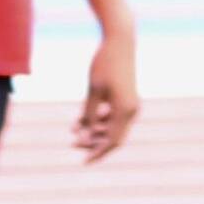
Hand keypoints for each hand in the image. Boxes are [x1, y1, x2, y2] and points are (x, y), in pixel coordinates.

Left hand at [73, 23, 140, 161]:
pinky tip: (81, 120)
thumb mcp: (93, 91)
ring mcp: (130, 104)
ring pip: (112, 127)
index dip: (97, 153)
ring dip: (94, 131)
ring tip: (74, 130)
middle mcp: (131, 111)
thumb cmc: (105, 64)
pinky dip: (99, 120)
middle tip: (73, 144)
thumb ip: (89, 114)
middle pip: (112, 137)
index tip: (84, 161)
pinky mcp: (126, 98)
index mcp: (125, 111)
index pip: (112, 142)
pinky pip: (113, 116)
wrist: (120, 41)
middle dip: (93, 142)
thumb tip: (84, 135)